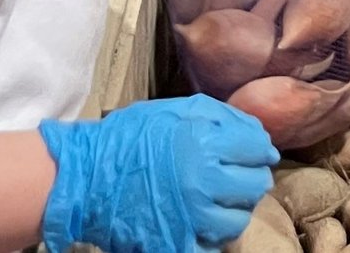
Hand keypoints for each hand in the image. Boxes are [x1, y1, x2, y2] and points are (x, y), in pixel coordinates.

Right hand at [39, 95, 277, 252]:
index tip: (252, 152)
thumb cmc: (132, 137)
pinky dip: (212, 237)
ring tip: (219, 200)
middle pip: (256, 186)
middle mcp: (204, 182)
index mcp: (206, 144)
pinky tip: (202, 222)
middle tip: (237, 175)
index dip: (259, 149)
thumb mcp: (179, 111)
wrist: (87, 175)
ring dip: (234, 210)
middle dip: (251, 178)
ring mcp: (191, 218)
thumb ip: (224, 119)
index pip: (259, 149)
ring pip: (238, 220)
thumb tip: (262, 137)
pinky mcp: (176, 243)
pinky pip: (212, 247)